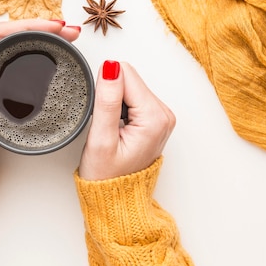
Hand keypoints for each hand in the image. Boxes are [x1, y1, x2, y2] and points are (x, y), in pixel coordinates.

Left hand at [0, 19, 80, 170]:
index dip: (27, 25)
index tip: (53, 27)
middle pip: (8, 33)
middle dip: (39, 26)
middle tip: (67, 29)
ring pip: (14, 43)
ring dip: (39, 34)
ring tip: (64, 35)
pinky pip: (16, 57)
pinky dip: (35, 48)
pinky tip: (48, 51)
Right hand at [78, 61, 174, 180]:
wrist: (116, 198)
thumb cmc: (107, 176)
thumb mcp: (101, 138)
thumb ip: (107, 100)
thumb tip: (111, 67)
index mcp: (155, 117)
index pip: (125, 74)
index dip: (105, 89)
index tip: (102, 114)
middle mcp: (164, 114)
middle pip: (129, 78)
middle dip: (111, 95)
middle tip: (107, 124)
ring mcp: (161, 116)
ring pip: (130, 86)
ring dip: (115, 102)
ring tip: (111, 128)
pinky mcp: (154, 118)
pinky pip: (133, 97)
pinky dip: (120, 107)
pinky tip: (116, 127)